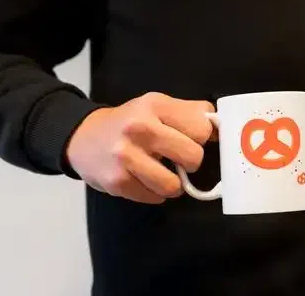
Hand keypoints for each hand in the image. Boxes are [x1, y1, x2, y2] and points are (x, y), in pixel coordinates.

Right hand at [65, 92, 214, 203]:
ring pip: (174, 185)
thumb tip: (221, 127)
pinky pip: (155, 198)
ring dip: (174, 184)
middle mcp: (140, 128)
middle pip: (193, 157)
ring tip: (163, 172)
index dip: (203, 137)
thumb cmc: (130, 121)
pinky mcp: (117, 182)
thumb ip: (190, 112)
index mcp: (155, 105)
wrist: (83, 137)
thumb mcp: (157, 106)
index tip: (194, 139)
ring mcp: (126, 157)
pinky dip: (155, 193)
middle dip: (190, 162)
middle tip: (177, 158)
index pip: (202, 128)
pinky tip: (143, 178)